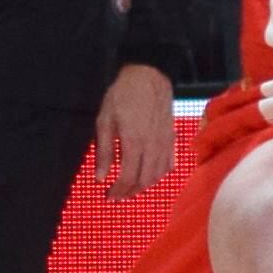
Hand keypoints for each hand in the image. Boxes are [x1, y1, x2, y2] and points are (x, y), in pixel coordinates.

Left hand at [91, 62, 175, 199]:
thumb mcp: (105, 120)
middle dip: (129, 192)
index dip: (118, 191)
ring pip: (157, 175)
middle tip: (117, 195)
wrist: (149, 76)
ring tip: (131, 188)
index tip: (108, 196)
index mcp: (134, 142)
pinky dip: (158, 175)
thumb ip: (104, 151)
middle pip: (144, 181)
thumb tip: (100, 177)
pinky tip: (149, 175)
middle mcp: (152, 147)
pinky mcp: (172, 138)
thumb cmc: (123, 96)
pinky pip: (169, 165)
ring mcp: (165, 143)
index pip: (128, 178)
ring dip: (144, 186)